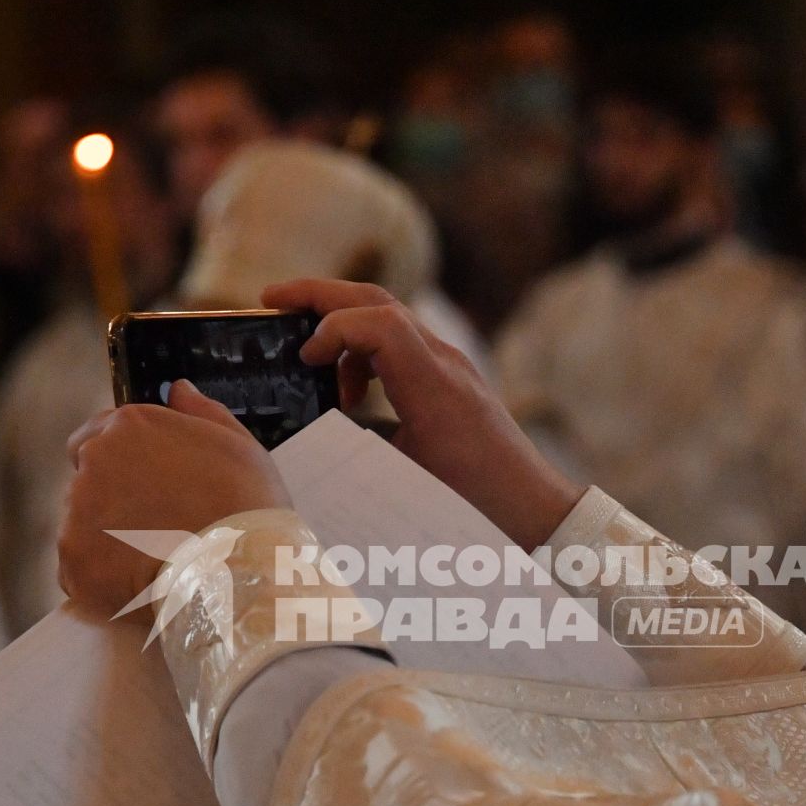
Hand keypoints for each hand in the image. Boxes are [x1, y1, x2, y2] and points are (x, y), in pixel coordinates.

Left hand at [58, 381, 291, 616]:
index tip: (150, 487)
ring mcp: (78, 511)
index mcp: (129, 426)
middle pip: (88, 478)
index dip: (126, 462)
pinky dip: (104, 576)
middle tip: (157, 526)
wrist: (240, 573)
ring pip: (83, 524)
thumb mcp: (239, 446)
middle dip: (114, 498)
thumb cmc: (248, 506)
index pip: (99, 434)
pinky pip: (80, 567)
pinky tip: (140, 581)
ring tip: (154, 558)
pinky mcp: (74, 559)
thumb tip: (179, 390)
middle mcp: (94, 460)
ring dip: (108, 537)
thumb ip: (202, 413)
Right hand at [263, 279, 584, 551]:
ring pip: (389, 315)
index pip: (377, 319)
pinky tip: (352, 394)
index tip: (302, 359)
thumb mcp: (402, 481)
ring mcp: (452, 366)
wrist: (534, 510)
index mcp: (433, 384)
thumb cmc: (475, 504)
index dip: (331, 328)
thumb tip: (302, 433)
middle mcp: (446, 362)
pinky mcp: (453, 379)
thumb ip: (351, 448)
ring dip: (343, 325)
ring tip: (310, 360)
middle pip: (377, 299)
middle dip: (319, 294)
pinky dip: (366, 351)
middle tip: (271, 300)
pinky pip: (402, 343)